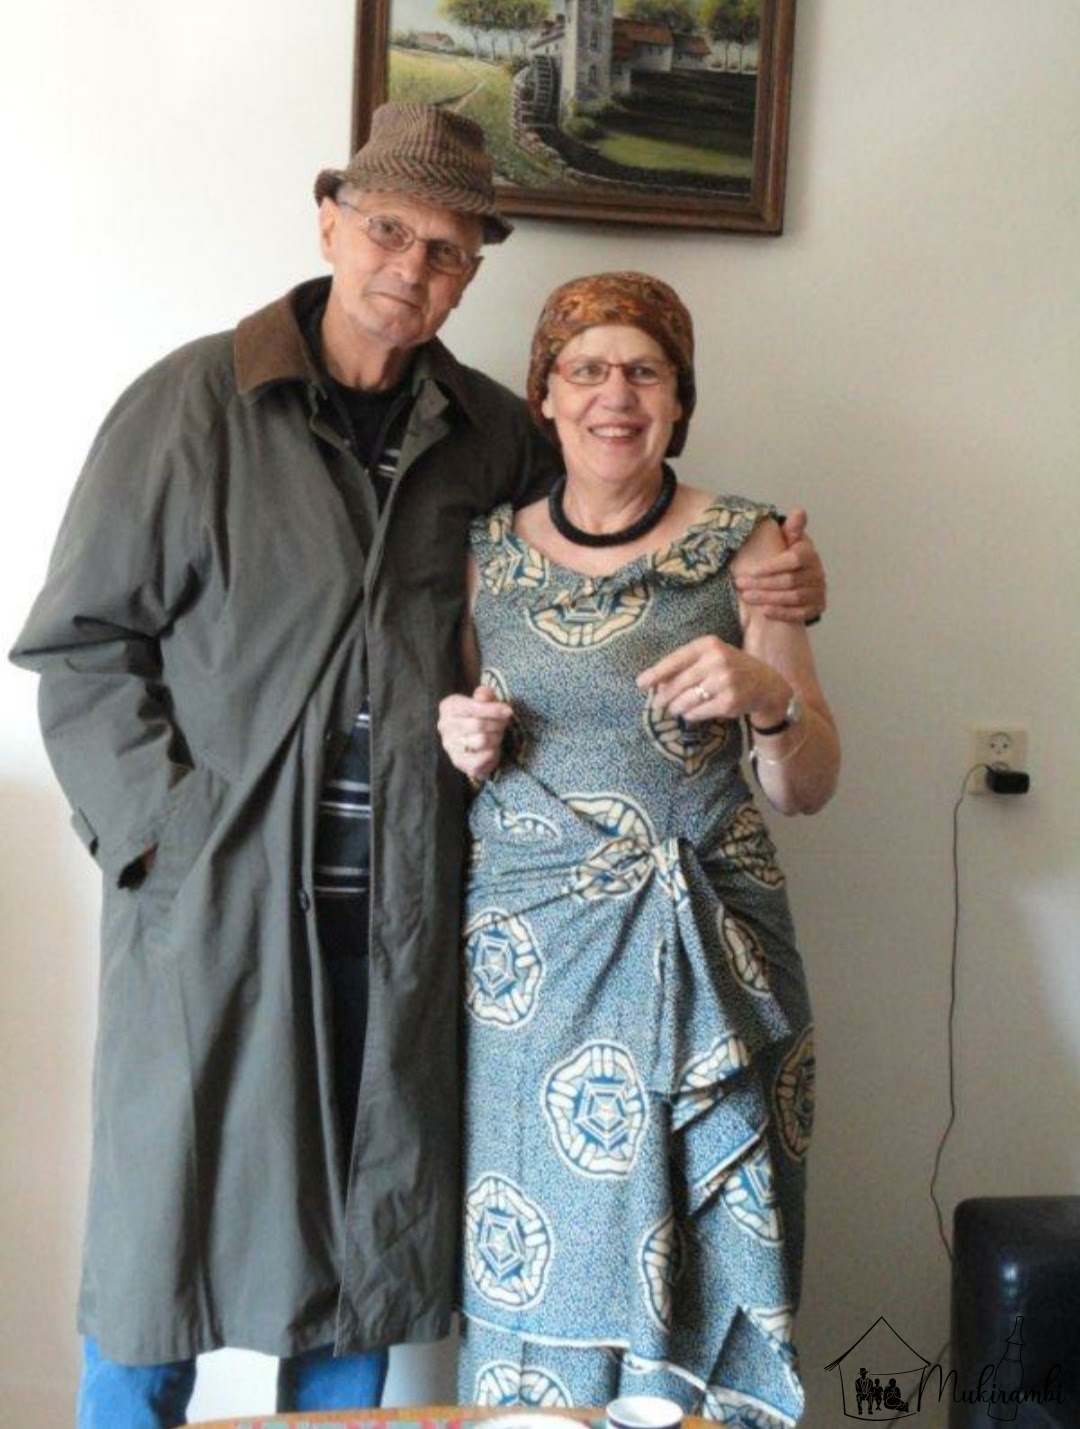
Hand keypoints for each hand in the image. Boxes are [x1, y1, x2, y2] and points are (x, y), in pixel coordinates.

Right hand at [437, 684, 513, 780]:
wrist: (473, 740)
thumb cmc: (480, 716)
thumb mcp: (484, 700)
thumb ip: (484, 695)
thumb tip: (485, 694)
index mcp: (448, 706)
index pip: (473, 707)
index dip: (494, 709)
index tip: (508, 711)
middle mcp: (444, 726)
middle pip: (478, 725)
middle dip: (497, 724)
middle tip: (504, 724)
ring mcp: (449, 745)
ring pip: (481, 741)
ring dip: (495, 738)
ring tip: (497, 735)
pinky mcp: (458, 761)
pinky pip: (478, 760)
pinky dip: (490, 754)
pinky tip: (492, 749)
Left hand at [636, 635, 790, 724]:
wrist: (766, 684)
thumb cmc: (731, 668)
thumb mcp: (712, 657)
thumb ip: (686, 665)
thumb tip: (654, 683)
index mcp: (709, 644)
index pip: (675, 659)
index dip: (656, 673)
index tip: (641, 683)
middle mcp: (717, 660)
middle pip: (678, 683)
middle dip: (664, 696)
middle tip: (657, 704)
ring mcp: (724, 681)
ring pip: (686, 700)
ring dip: (676, 708)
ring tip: (674, 709)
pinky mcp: (729, 701)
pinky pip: (698, 712)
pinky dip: (691, 715)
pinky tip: (692, 713)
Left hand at [733, 507, 826, 622]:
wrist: (803, 577)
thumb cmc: (789, 556)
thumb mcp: (790, 540)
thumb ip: (792, 528)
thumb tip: (799, 511)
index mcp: (809, 554)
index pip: (792, 560)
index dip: (770, 567)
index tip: (749, 571)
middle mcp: (818, 573)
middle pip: (789, 581)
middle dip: (762, 584)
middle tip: (741, 585)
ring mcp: (819, 591)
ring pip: (792, 597)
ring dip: (768, 598)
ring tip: (747, 597)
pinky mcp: (817, 607)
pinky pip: (800, 614)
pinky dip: (782, 613)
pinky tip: (764, 611)